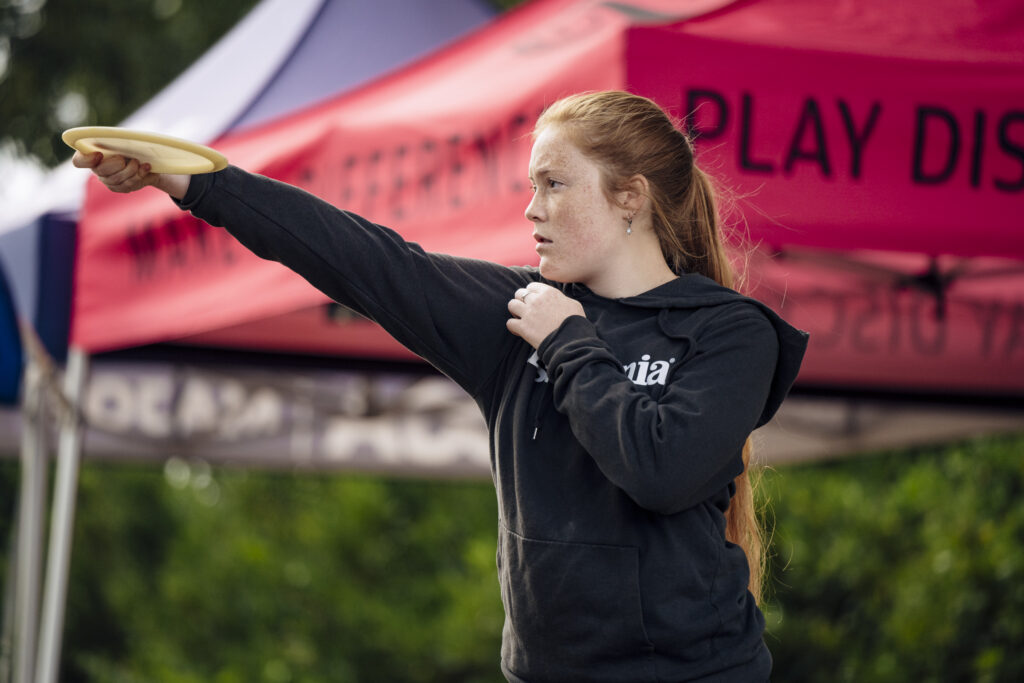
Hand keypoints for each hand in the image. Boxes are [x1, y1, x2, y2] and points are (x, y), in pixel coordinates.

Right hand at [71, 151, 190, 198]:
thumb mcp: (123, 139)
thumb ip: (115, 139)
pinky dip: (139, 175)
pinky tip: (146, 167)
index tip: (99, 154)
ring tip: (138, 161)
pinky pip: (128, 185)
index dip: (87, 160)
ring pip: (117, 179)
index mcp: (91, 153)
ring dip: (130, 169)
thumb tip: (118, 137)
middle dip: (114, 164)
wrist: (147, 158)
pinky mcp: (120, 188)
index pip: (79, 161)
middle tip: (123, 159)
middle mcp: (97, 169)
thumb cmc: (131, 144)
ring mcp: (108, 180)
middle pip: (101, 171)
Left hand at [506, 282, 584, 347]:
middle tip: (526, 309)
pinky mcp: (523, 328)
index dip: (531, 293)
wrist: (571, 341)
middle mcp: (536, 300)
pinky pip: (510, 323)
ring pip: (511, 305)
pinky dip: (513, 326)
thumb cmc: (575, 324)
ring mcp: (529, 313)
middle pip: (519, 293)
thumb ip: (562, 299)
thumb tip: (558, 300)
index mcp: (549, 293)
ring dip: (515, 311)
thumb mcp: (574, 305)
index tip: (533, 300)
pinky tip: (519, 330)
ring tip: (520, 318)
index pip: (532, 286)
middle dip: (521, 300)